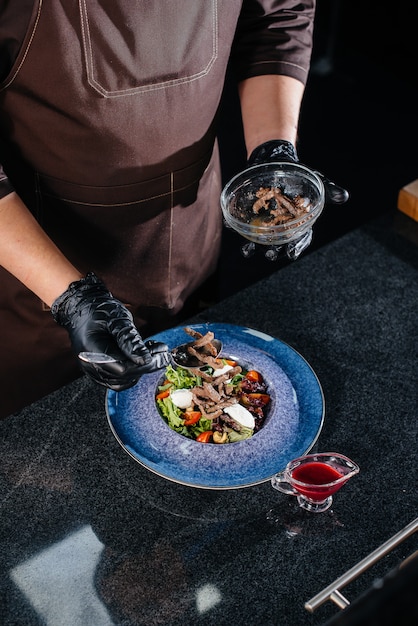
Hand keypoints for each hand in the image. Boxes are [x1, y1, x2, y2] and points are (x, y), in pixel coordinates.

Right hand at [51, 272, 169, 389]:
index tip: (163, 354)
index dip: (145, 364)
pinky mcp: (98, 370)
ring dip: (141, 369)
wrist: (80, 306)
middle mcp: (90, 366)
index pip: (123, 368)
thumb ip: (130, 339)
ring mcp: (93, 370)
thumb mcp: (116, 319)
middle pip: (124, 377)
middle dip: (147, 364)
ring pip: (122, 381)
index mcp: (92, 352)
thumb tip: (145, 359)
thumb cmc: (97, 309)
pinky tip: (141, 358)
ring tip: (153, 352)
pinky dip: (132, 372)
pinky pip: (117, 380)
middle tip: (163, 350)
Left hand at [243, 140, 348, 259]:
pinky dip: (235, 225)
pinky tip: (230, 227)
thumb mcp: (316, 179)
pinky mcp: (250, 211)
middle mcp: (280, 224)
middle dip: (273, 252)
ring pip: (258, 238)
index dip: (297, 247)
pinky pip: (242, 221)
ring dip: (252, 247)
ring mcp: (264, 219)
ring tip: (247, 252)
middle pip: (278, 243)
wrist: (276, 158)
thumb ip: (329, 190)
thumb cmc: (299, 173)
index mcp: (297, 221)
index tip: (292, 254)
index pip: (299, 239)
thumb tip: (344, 197)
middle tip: (269, 256)